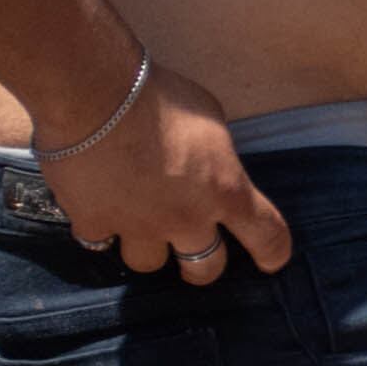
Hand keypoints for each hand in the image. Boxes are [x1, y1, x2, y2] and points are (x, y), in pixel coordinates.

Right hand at [42, 67, 290, 285]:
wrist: (93, 96)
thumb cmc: (160, 97)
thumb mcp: (209, 119)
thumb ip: (213, 153)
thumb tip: (206, 163)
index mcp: (226, 191)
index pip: (266, 235)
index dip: (272, 253)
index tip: (271, 262)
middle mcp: (187, 219)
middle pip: (205, 269)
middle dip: (202, 267)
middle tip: (194, 255)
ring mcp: (139, 227)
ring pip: (148, 263)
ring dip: (147, 248)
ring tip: (137, 228)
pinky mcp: (94, 224)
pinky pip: (99, 241)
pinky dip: (100, 229)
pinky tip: (96, 214)